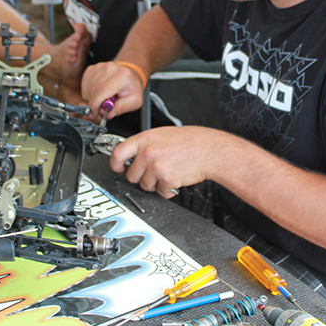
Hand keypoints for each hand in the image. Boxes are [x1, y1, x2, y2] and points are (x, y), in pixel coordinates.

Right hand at [82, 61, 144, 119]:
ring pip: (88, 91)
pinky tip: (99, 93)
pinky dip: (90, 94)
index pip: (103, 91)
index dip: (96, 106)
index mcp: (122, 75)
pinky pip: (85, 87)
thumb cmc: (131, 87)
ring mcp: (98, 68)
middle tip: (103, 109)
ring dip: (93, 100)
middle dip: (96, 105)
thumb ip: (122, 108)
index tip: (95, 115)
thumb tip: (108, 114)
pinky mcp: (91, 69)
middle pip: (94, 92)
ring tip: (104, 99)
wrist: (129, 75)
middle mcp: (109, 69)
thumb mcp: (135, 101)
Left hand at [110, 126, 238, 198]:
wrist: (210, 150)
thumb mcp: (164, 134)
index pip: (118, 152)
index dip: (115, 163)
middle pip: (130, 174)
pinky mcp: (165, 179)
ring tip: (167, 173)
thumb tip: (134, 154)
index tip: (118, 167)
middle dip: (140, 177)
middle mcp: (148, 152)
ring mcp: (155, 166)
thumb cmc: (192, 141)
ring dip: (154, 184)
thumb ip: (147, 144)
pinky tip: (175, 178)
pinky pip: (159, 191)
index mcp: (145, 139)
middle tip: (153, 172)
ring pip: (144, 185)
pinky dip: (167, 189)